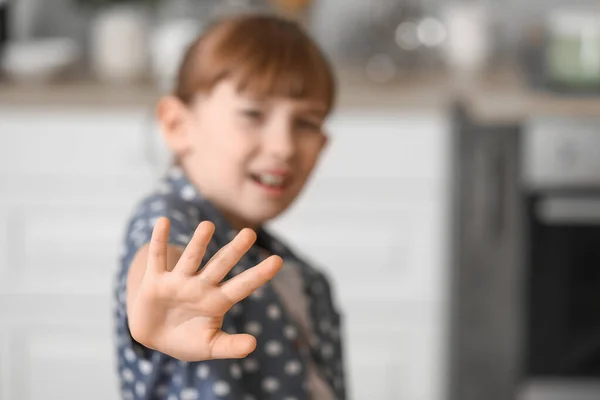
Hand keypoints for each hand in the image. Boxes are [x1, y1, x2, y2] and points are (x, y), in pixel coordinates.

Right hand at [128, 217, 281, 361]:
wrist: (155, 338)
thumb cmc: (187, 340)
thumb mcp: (210, 346)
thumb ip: (230, 346)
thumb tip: (253, 345)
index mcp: (217, 301)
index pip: (242, 286)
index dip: (259, 274)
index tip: (278, 261)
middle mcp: (201, 286)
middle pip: (220, 264)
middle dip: (234, 250)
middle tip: (250, 233)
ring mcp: (178, 281)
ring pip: (191, 258)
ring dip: (198, 242)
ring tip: (208, 226)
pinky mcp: (155, 281)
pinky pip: (158, 258)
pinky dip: (159, 240)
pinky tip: (163, 221)